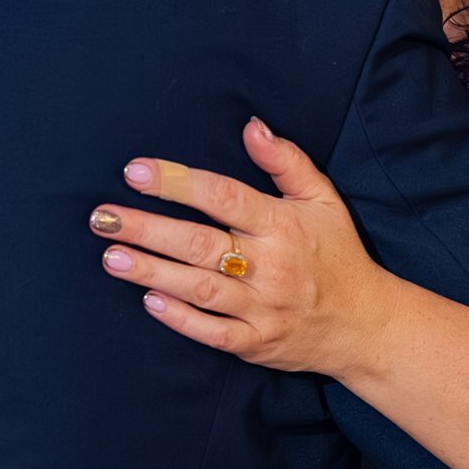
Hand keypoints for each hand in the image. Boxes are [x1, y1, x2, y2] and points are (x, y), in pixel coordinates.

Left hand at [91, 118, 397, 378]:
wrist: (366, 325)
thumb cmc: (338, 255)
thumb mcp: (323, 200)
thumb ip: (287, 161)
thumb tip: (251, 125)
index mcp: (282, 225)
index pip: (223, 197)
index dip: (177, 183)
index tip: (135, 172)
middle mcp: (270, 265)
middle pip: (199, 244)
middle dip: (147, 229)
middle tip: (101, 217)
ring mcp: (262, 308)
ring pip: (199, 287)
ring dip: (151, 271)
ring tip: (111, 256)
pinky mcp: (257, 343)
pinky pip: (213, 332)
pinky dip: (181, 318)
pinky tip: (148, 301)